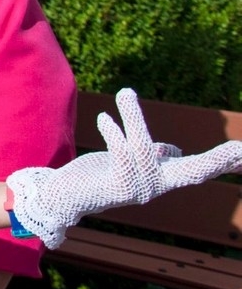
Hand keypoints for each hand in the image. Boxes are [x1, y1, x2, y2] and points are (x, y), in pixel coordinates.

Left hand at [7, 88, 241, 247]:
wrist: (64, 196)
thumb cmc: (99, 175)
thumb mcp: (129, 161)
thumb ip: (151, 154)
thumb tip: (169, 150)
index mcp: (161, 179)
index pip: (199, 169)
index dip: (223, 161)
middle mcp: (155, 187)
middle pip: (193, 172)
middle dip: (217, 161)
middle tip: (241, 149)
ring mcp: (137, 190)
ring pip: (143, 147)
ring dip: (133, 117)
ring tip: (124, 92)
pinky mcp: (116, 188)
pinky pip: (121, 155)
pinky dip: (114, 133)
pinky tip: (104, 118)